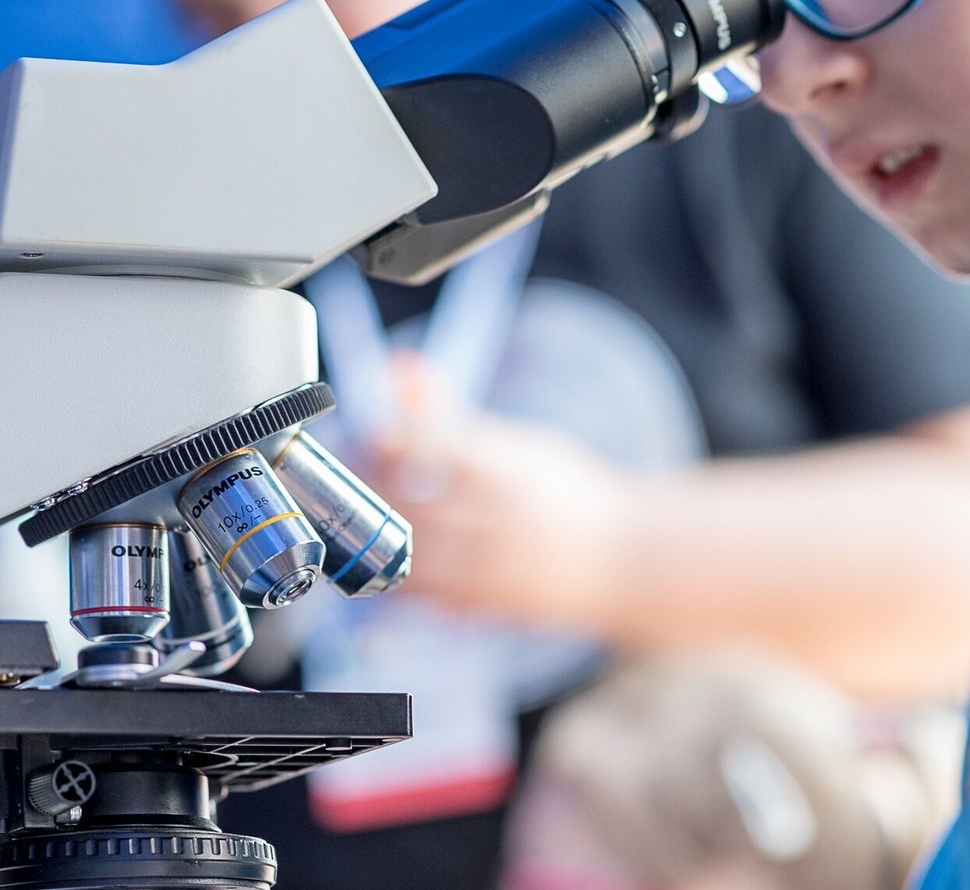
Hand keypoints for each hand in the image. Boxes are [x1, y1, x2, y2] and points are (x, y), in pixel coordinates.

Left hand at [359, 353, 636, 628]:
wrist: (625, 564)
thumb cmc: (566, 493)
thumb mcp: (517, 444)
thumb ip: (450, 412)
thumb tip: (399, 365)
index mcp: (507, 467)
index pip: (424, 444)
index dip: (379, 438)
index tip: (364, 434)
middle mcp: (498, 518)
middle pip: (402, 499)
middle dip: (361, 484)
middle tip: (344, 472)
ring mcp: (490, 567)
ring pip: (400, 550)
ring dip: (368, 530)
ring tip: (357, 513)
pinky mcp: (483, 606)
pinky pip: (416, 592)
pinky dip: (388, 570)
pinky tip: (382, 553)